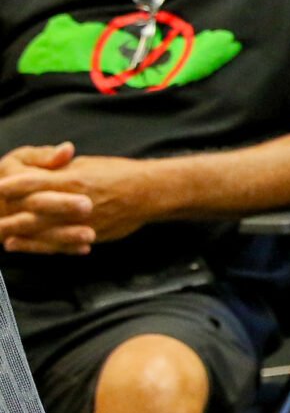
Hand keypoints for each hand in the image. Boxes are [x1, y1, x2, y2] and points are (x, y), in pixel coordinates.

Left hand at [0, 148, 159, 252]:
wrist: (151, 193)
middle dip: (9, 217)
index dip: (13, 186)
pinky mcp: (91, 235)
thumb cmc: (119, 175)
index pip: (34, 183)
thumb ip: (61, 170)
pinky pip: (60, 245)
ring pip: (44, 232)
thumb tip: (37, 173)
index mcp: (74, 180)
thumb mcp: (87, 165)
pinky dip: (38, 247)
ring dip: (20, 235)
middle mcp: (76, 203)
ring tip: (2, 238)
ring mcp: (84, 222)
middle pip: (33, 211)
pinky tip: (20, 246)